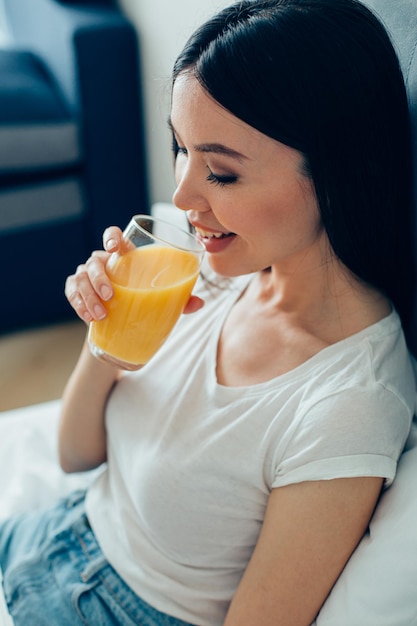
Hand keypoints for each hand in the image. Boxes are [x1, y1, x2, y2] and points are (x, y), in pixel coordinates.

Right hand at [65, 226, 203, 323]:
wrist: (120, 327)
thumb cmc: (142, 303)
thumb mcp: (161, 300)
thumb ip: (179, 298)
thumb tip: (199, 303)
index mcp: (124, 258)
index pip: (113, 236)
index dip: (111, 237)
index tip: (113, 248)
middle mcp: (103, 263)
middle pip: (94, 261)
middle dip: (99, 278)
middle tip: (111, 296)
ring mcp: (86, 276)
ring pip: (81, 278)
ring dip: (88, 296)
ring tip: (101, 314)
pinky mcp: (76, 292)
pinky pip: (72, 293)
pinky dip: (79, 305)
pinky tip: (89, 317)